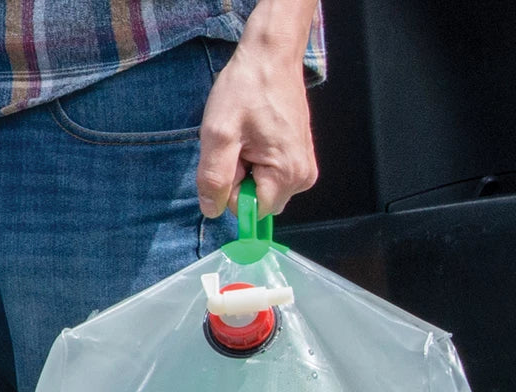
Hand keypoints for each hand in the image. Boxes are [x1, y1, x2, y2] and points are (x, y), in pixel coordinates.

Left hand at [197, 14, 317, 218]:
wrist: (270, 56)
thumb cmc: (246, 89)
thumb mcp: (219, 134)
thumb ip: (213, 178)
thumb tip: (212, 211)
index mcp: (287, 174)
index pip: (250, 211)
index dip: (232, 189)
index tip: (234, 155)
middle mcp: (302, 177)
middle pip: (258, 202)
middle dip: (240, 180)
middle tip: (238, 144)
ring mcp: (303, 168)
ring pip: (262, 190)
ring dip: (246, 170)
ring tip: (247, 137)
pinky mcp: (299, 159)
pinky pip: (269, 177)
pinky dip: (255, 162)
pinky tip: (255, 137)